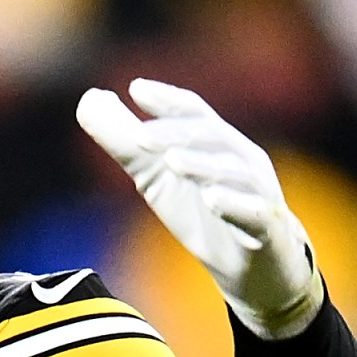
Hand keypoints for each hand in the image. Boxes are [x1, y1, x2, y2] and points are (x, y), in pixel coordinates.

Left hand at [76, 78, 322, 339]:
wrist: (252, 267)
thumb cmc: (203, 213)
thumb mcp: (155, 176)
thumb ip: (124, 142)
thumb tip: (89, 101)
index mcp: (216, 144)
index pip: (194, 113)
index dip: (168, 100)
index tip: (136, 89)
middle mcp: (241, 161)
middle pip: (210, 138)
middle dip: (175, 134)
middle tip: (139, 137)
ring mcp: (258, 193)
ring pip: (233, 172)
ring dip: (202, 164)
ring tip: (171, 161)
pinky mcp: (266, 229)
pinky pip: (254, 213)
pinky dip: (233, 204)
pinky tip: (211, 199)